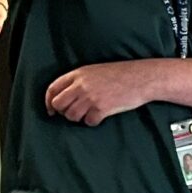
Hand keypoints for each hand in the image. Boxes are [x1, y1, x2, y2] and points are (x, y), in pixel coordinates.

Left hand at [44, 60, 161, 124]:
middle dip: (64, 111)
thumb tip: (66, 96)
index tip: (51, 110)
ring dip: (79, 118)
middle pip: (59, 104)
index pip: (53, 89)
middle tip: (74, 113)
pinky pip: (89, 121)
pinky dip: (93, 121)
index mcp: (78, 74)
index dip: (49, 102)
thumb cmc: (122, 74)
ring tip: (90, 113)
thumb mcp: (96, 71)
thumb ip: (79, 81)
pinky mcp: (101, 108)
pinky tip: (101, 116)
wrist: (142, 78)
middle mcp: (81, 85)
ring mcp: (91, 97)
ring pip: (72, 115)